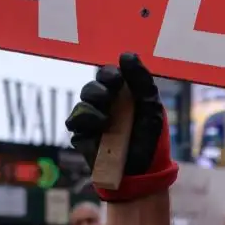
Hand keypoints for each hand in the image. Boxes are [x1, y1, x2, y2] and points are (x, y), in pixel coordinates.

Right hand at [65, 54, 175, 199]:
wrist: (143, 169)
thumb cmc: (149, 136)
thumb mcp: (151, 105)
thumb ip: (141, 80)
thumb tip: (126, 54)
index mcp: (121, 94)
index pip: (108, 75)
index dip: (109, 74)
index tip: (117, 79)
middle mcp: (105, 105)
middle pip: (92, 87)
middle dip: (99, 90)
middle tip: (109, 97)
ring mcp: (92, 120)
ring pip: (82, 102)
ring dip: (93, 105)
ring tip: (106, 119)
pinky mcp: (82, 136)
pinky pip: (74, 121)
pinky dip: (85, 120)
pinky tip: (100, 127)